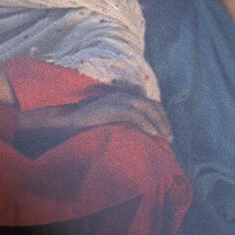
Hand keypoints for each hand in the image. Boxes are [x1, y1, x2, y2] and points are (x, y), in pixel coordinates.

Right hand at [22, 86, 171, 144]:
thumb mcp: (112, 125)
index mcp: (123, 99)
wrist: (64, 125)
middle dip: (163, 120)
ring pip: (144, 107)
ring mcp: (114, 100)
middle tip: (170, 138)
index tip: (167, 134)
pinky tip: (152, 133)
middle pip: (151, 104)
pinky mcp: (108, 108)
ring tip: (164, 136)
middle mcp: (121, 96)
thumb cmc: (86, 129)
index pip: (149, 104)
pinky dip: (144, 122)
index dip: (161, 117)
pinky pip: (132, 113)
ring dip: (158, 122)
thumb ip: (126, 125)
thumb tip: (145, 137)